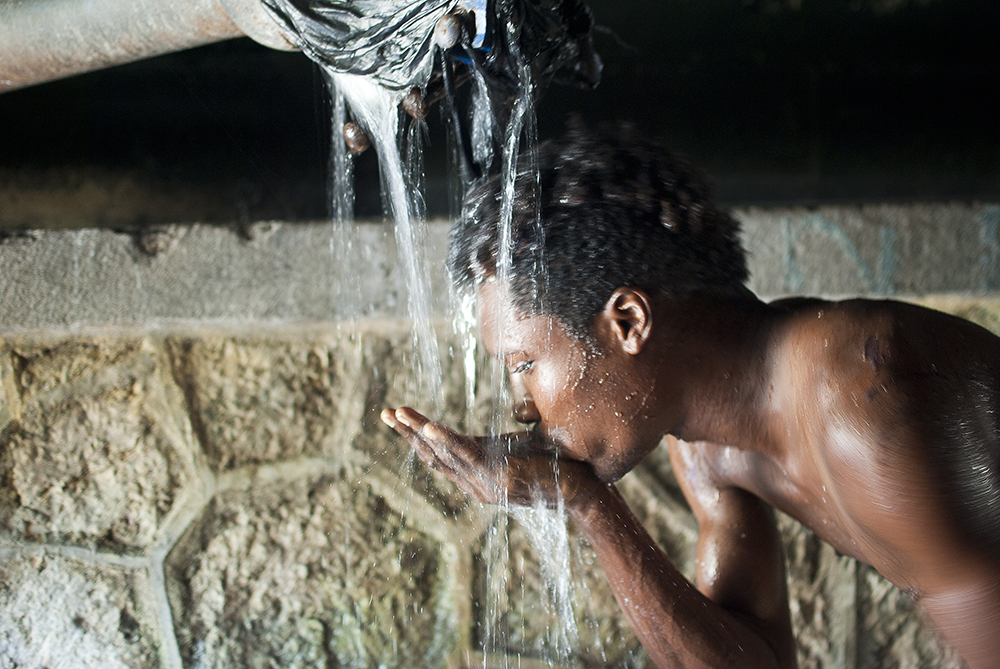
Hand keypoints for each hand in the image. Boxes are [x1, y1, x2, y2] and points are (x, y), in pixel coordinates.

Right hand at [380, 406, 595, 507]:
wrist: (585, 491)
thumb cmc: (561, 467)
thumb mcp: (528, 447)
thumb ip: (515, 434)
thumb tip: (519, 409)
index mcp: (478, 474)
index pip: (440, 454)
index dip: (417, 436)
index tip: (399, 416)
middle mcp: (476, 483)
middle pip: (433, 455)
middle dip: (407, 434)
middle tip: (385, 413)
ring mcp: (485, 483)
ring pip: (444, 454)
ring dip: (418, 433)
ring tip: (397, 414)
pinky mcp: (500, 477)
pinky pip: (467, 457)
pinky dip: (446, 441)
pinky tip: (429, 427)